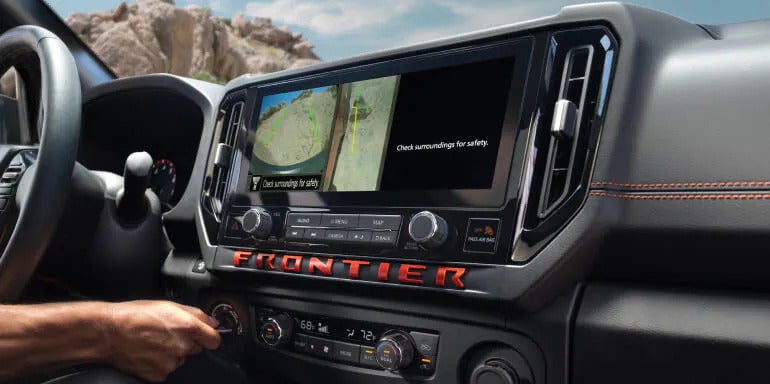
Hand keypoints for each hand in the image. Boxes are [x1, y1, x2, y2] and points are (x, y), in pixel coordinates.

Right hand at [102, 300, 220, 381]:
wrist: (108, 333)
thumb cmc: (134, 315)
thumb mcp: (168, 304)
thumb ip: (196, 313)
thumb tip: (212, 322)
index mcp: (187, 327)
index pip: (215, 340)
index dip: (210, 337)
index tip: (206, 336)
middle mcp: (182, 346)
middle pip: (196, 349)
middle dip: (187, 342)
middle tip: (168, 333)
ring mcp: (171, 363)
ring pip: (181, 359)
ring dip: (173, 352)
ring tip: (154, 341)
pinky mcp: (159, 375)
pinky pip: (167, 369)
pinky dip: (160, 362)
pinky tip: (149, 352)